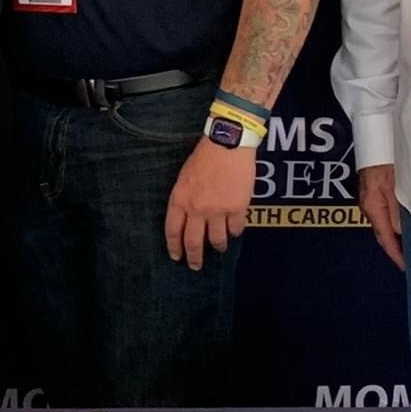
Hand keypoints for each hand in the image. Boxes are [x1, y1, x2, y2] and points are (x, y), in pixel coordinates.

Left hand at [164, 138, 253, 271]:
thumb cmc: (204, 157)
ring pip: (217, 240)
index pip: (173, 231)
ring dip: (218, 246)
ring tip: (220, 247)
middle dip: (194, 257)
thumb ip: (184, 199)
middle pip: (194, 242)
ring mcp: (218, 211)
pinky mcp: (237, 209)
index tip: (177, 256)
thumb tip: (188, 217)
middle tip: (196, 266)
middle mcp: (197, 209)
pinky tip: (235, 231)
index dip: (175, 247)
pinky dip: (235, 232)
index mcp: (179, 200)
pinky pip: (236, 229)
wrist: (228, 145)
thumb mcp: (184, 178)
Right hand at [357, 162, 403, 270]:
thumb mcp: (395, 188)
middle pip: (383, 234)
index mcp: (373, 207)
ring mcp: (371, 202)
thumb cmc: (384, 163)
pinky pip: (385, 215)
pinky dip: (394, 225)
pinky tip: (404, 226)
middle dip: (395, 248)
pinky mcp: (374, 195)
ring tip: (410, 247)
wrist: (375, 146)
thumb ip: (397, 210)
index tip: (405, 266)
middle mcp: (369, 207)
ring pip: (384, 225)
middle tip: (410, 260)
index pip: (385, 238)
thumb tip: (402, 232)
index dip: (396, 254)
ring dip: (395, 237)